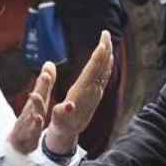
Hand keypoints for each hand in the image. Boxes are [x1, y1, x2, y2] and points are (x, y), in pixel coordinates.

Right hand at [8, 62, 55, 154]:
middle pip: (37, 99)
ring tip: (36, 95)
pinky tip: (38, 119)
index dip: (45, 80)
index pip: (41, 90)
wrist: (16, 142)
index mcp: (35, 104)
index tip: (49, 69)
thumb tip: (49, 63)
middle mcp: (30, 112)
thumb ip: (44, 85)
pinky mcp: (27, 137)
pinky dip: (34, 125)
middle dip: (41, 87)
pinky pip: (31, 131)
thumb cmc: (28, 119)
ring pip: (32, 114)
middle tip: (46, 76)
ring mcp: (27, 124)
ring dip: (35, 105)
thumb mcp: (38, 102)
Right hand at [46, 31, 113, 148]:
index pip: (93, 69)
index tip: (102, 41)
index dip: (98, 55)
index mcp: (82, 91)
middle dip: (104, 49)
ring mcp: (96, 92)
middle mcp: (92, 90)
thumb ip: (62, 111)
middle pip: (101, 66)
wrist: (70, 131)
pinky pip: (104, 75)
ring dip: (107, 54)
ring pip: (104, 69)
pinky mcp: (96, 94)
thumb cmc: (61, 123)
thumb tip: (67, 106)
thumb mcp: (58, 119)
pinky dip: (106, 64)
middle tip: (105, 33)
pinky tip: (108, 58)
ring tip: (107, 41)